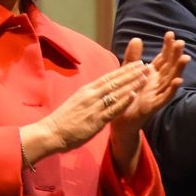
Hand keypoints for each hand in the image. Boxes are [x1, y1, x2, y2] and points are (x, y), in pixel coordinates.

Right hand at [20, 59, 148, 165]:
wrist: (50, 132)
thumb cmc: (63, 120)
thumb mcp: (78, 102)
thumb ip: (90, 96)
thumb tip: (101, 92)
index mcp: (87, 90)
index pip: (109, 77)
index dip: (124, 70)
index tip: (136, 63)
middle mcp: (91, 95)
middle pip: (114, 81)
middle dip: (131, 72)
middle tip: (146, 64)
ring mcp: (94, 107)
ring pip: (116, 92)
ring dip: (131, 83)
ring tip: (145, 76)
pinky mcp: (96, 120)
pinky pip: (112, 109)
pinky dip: (123, 101)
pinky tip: (133, 95)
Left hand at [108, 34, 188, 173]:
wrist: (120, 120)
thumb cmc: (126, 96)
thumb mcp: (128, 73)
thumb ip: (132, 57)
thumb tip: (137, 38)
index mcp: (152, 75)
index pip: (163, 58)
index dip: (167, 47)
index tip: (170, 34)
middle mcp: (158, 83)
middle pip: (170, 67)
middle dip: (175, 55)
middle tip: (181, 42)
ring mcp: (157, 94)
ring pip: (171, 80)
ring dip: (179, 70)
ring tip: (185, 58)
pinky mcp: (154, 106)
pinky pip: (165, 97)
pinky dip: (172, 89)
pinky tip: (178, 80)